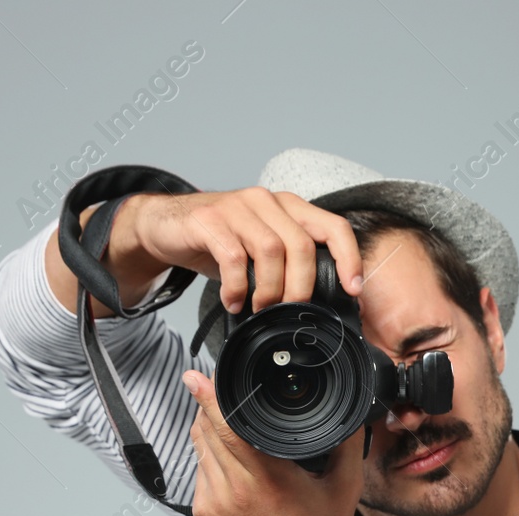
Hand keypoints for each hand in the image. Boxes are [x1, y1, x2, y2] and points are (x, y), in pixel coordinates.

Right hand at [126, 187, 363, 311]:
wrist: (165, 226)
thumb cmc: (219, 242)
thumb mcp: (260, 251)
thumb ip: (289, 266)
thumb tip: (318, 304)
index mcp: (289, 207)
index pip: (333, 226)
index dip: (349, 258)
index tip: (352, 289)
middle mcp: (267, 201)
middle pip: (303, 246)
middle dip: (302, 287)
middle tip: (290, 311)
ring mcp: (237, 207)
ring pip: (272, 250)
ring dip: (270, 289)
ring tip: (260, 308)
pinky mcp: (209, 220)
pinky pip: (233, 257)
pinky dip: (237, 287)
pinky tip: (233, 301)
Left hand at [183, 369, 363, 515]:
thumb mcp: (343, 490)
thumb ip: (347, 446)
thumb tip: (352, 416)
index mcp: (267, 479)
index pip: (227, 427)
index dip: (209, 398)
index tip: (197, 377)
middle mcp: (235, 490)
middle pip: (207, 432)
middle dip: (209, 407)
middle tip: (218, 390)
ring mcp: (214, 503)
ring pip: (199, 449)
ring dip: (208, 429)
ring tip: (225, 420)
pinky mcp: (204, 514)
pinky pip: (200, 471)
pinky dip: (209, 456)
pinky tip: (227, 457)